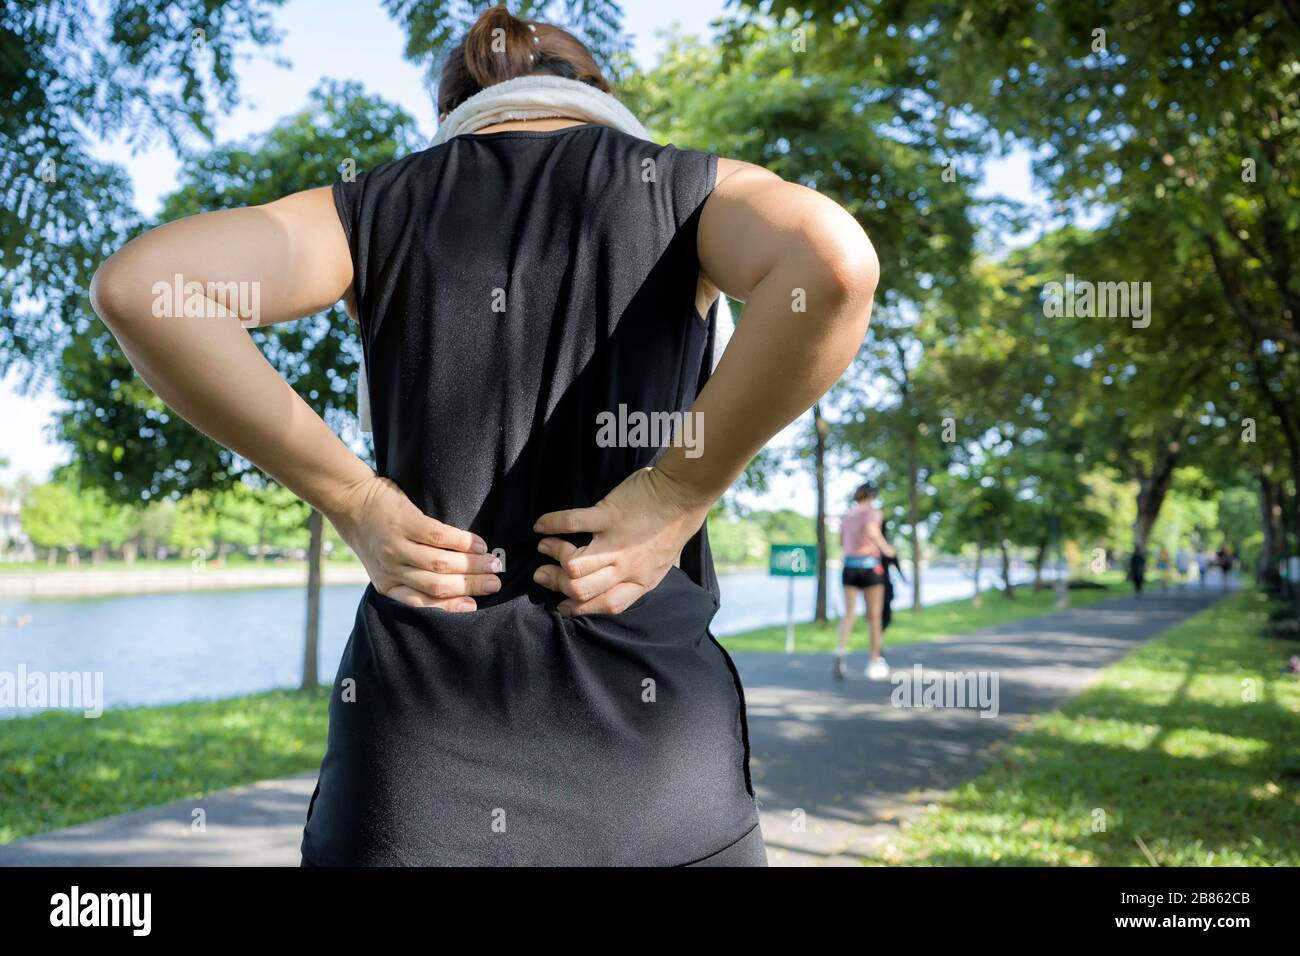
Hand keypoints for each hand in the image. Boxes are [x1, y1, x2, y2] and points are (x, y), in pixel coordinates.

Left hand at [330, 474, 500, 608]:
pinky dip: (462, 541)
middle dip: (470, 586)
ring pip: (440, 563)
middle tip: (495, 584)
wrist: (351, 501)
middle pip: (437, 584)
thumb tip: (455, 588)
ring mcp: (397, 546)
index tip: (474, 606)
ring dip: (471, 565)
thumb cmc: (375, 535)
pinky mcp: (404, 522)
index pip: (421, 603)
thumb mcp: (383, 565)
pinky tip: (478, 544)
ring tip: (493, 563)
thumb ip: (409, 577)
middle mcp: (391, 569)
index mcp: (387, 585)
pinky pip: (438, 536)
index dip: (450, 606)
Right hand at [532, 467, 711, 615]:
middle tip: (543, 574)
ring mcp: (617, 542)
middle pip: (582, 589)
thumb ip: (645, 574)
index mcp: (641, 581)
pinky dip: (551, 525)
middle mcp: (627, 567)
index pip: (606, 605)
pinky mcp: (609, 515)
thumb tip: (636, 580)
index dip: (579, 609)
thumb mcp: (665, 562)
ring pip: (575, 565)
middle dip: (557, 585)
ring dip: (554, 556)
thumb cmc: (676, 525)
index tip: (562, 605)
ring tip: (545, 547)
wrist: (684, 493)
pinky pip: (572, 523)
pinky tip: (540, 525)